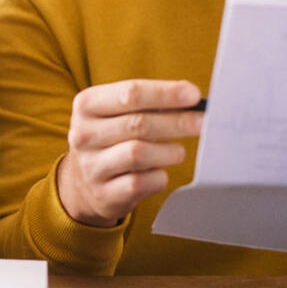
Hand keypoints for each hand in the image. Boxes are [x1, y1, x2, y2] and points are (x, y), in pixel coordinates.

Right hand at [56, 79, 203, 227]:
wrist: (83, 184)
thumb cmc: (112, 138)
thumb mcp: (117, 113)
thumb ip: (149, 102)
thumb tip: (191, 98)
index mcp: (87, 105)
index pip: (130, 93)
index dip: (166, 93)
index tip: (194, 95)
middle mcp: (83, 134)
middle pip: (137, 123)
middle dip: (176, 122)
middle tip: (203, 122)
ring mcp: (91, 166)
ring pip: (138, 154)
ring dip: (168, 151)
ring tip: (178, 151)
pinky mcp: (104, 194)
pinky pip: (140, 183)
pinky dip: (158, 177)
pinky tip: (159, 172)